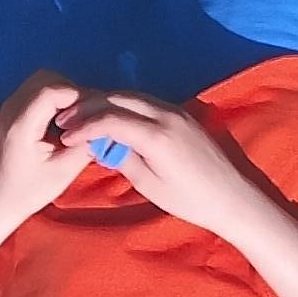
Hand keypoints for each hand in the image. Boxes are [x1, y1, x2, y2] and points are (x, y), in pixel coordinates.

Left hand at [0, 75, 97, 227]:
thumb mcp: (64, 172)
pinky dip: (57, 97)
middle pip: (49, 79)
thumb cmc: (30, 190)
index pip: (53, 91)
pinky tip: (66, 119)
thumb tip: (109, 126)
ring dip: (65, 93)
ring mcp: (11, 105)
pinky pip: (39, 88)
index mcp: (21, 125)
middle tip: (87, 116)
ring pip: (44, 79)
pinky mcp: (15, 107)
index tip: (93, 115)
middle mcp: (12, 108)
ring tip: (77, 118)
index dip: (78, 97)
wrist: (1, 197)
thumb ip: (87, 145)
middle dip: (73, 92)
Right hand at [64, 90, 260, 240]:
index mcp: (157, 136)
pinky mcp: (182, 114)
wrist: (232, 197)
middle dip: (89, 107)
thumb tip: (100, 144)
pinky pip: (145, 102)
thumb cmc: (190, 200)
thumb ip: (123, 159)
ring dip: (105, 104)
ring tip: (83, 118)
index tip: (65, 137)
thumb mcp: (149, 185)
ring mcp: (176, 111)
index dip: (84, 126)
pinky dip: (123, 106)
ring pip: (132, 96)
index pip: (110, 118)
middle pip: (119, 98)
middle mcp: (166, 115)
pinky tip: (111, 118)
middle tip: (66, 120)